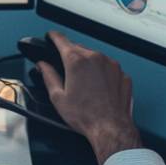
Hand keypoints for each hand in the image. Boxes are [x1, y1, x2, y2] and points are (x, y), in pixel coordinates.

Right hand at [37, 31, 141, 164]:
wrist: (111, 128)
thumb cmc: (86, 115)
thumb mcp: (58, 97)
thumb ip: (48, 76)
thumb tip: (43, 66)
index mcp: (77, 61)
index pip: (62, 40)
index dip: (54, 37)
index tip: (51, 36)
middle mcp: (96, 58)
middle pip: (79, 48)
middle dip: (71, 56)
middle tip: (67, 72)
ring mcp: (111, 65)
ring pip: (95, 57)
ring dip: (88, 65)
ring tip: (84, 86)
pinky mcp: (122, 74)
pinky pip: (109, 68)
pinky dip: (102, 74)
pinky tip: (98, 89)